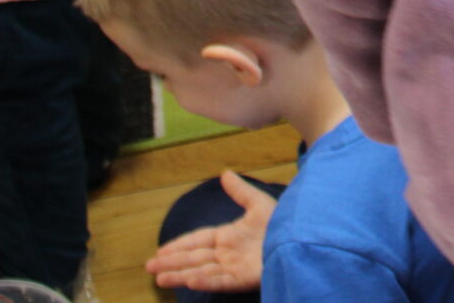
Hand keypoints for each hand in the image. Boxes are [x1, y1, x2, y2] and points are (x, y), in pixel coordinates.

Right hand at [146, 171, 277, 291]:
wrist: (303, 237)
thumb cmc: (284, 222)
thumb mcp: (259, 204)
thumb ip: (241, 191)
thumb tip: (224, 173)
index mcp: (229, 236)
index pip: (198, 240)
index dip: (179, 245)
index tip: (160, 250)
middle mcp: (228, 253)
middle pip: (194, 257)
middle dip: (172, 262)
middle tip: (149, 268)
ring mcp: (235, 267)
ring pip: (202, 271)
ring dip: (181, 274)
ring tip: (159, 279)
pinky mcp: (245, 279)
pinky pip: (221, 280)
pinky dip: (205, 280)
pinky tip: (189, 279)